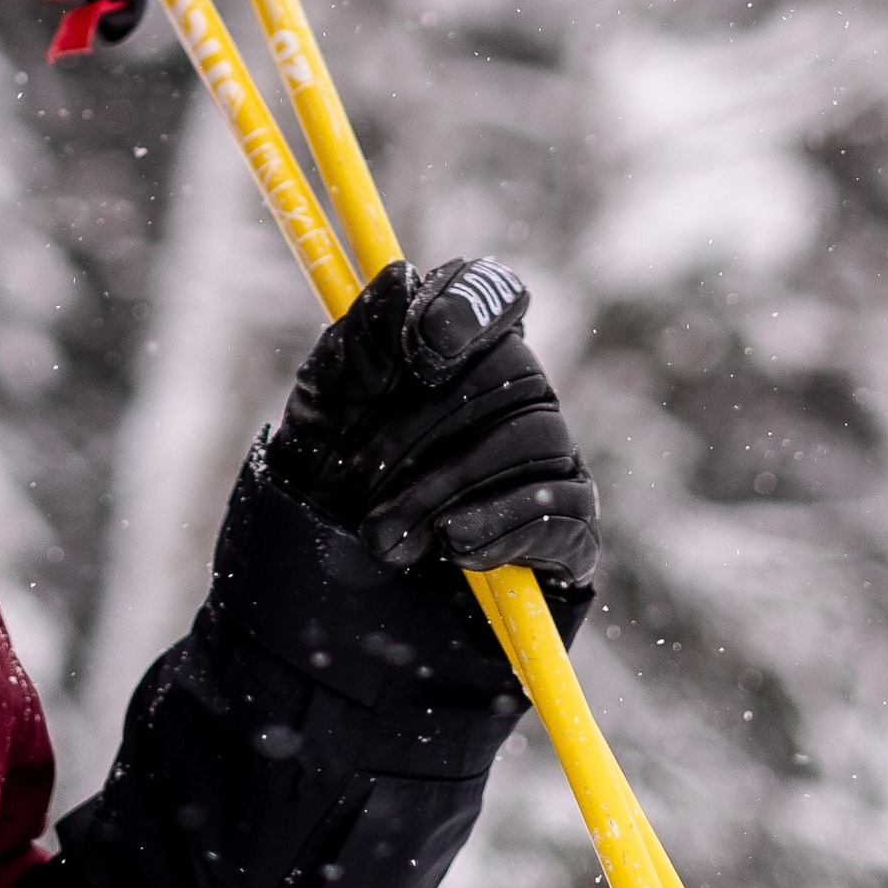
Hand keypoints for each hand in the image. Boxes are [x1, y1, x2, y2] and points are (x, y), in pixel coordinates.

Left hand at [264, 255, 599, 583]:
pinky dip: (506, 527)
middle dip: (427, 434)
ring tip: (386, 541)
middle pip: (512, 372)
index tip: (423, 349)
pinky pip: (565, 511)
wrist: (329, 611)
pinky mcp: (567, 535)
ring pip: (535, 439)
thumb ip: (357, 343)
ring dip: (448, 491)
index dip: (470, 307)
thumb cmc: (326, 496)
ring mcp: (545, 463)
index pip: (493, 293)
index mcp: (455, 351)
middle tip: (360, 488)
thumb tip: (400, 276)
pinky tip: (456, 550)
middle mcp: (510, 395)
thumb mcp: (321, 414)